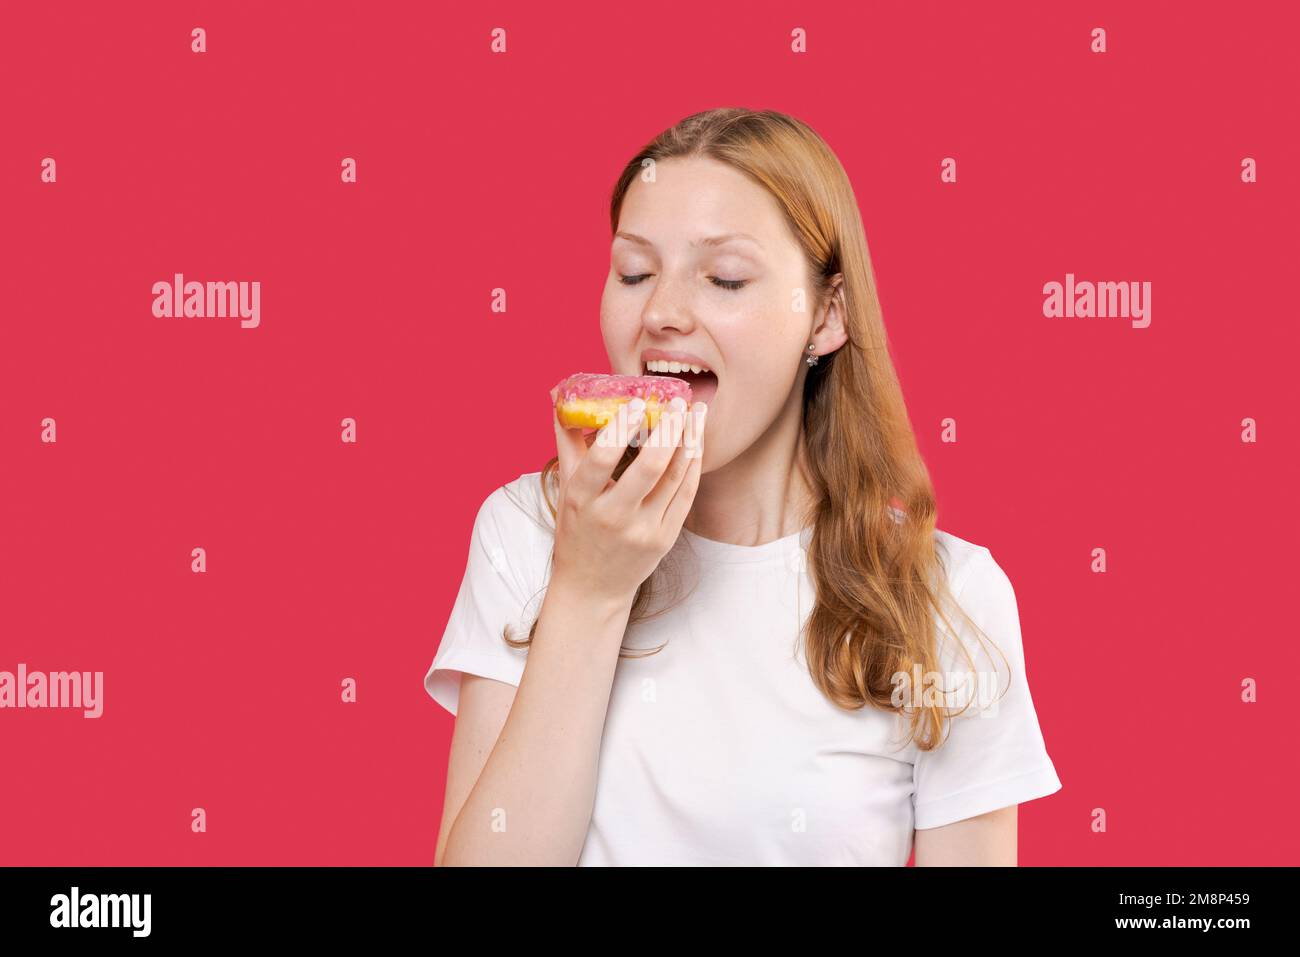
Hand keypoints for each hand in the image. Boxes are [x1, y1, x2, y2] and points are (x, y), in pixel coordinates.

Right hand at [549, 391, 707, 604]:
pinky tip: (695, 442)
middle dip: (667, 430)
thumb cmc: (577, 529)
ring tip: (696, 413)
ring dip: (689, 441)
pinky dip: (693, 464)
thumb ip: (568, 441)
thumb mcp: (568, 488)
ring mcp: (643, 531)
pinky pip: (686, 494)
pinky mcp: (665, 539)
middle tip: (677, 401)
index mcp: (582, 501)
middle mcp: (613, 517)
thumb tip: (562, 395)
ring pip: (674, 478)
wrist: (593, 587)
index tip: (637, 402)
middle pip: (649, 469)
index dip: (621, 429)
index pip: (601, 460)